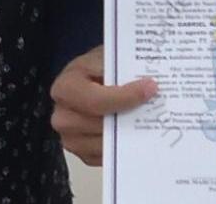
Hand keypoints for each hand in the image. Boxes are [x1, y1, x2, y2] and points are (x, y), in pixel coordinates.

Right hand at [48, 45, 155, 164]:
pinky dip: (123, 148)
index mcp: (65, 87)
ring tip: (147, 121)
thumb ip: (121, 66)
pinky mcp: (83, 153)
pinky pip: (105, 159)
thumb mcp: (107, 56)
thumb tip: (147, 82)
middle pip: (97, 126)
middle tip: (153, 107)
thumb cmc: (100, 66)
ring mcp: (70, 138)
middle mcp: (62, 115)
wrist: (93, 76)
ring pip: (102, 146)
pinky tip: (137, 133)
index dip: (123, 97)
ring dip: (127, 134)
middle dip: (127, 118)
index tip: (150, 88)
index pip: (93, 100)